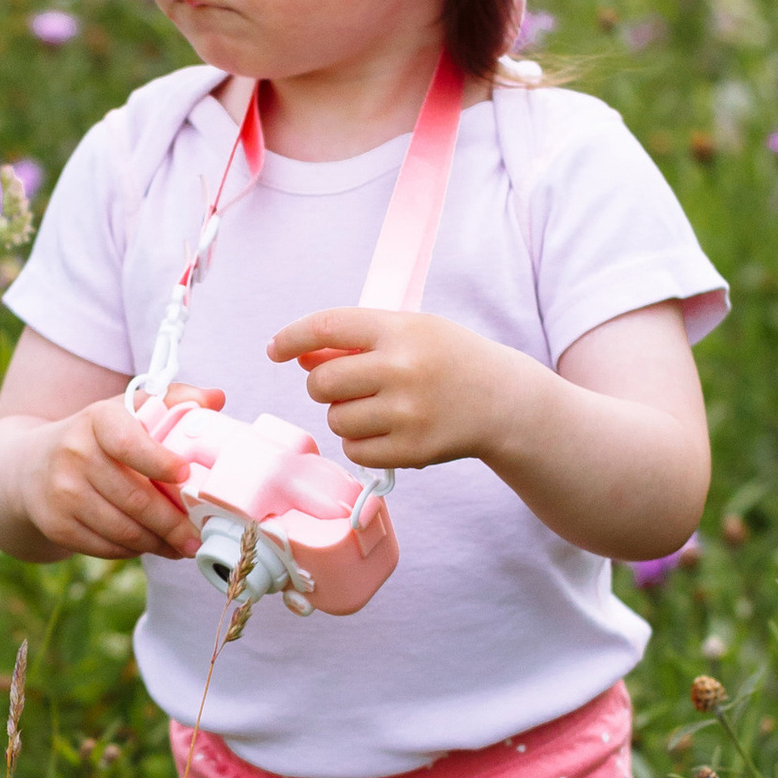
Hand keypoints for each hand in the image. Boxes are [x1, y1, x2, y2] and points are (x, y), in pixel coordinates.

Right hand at [17, 385, 221, 559]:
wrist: (29, 467)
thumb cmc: (96, 439)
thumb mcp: (124, 411)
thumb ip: (171, 400)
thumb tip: (217, 398)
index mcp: (97, 419)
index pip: (129, 443)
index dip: (160, 461)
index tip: (187, 475)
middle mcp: (74, 454)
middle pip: (135, 498)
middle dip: (173, 524)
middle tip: (198, 536)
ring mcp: (61, 492)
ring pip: (124, 530)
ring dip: (158, 543)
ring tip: (181, 546)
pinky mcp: (56, 525)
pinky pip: (107, 547)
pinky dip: (134, 550)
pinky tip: (149, 546)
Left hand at [265, 308, 519, 472]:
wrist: (503, 401)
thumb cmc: (448, 360)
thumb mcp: (410, 332)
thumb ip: (356, 342)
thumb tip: (299, 356)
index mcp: (399, 330)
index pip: (327, 327)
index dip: (292, 337)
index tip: (275, 349)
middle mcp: (402, 369)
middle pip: (321, 382)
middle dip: (323, 385)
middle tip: (347, 386)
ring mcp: (407, 413)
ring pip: (336, 419)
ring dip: (344, 415)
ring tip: (378, 408)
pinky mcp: (411, 450)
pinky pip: (355, 450)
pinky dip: (361, 443)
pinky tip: (387, 430)